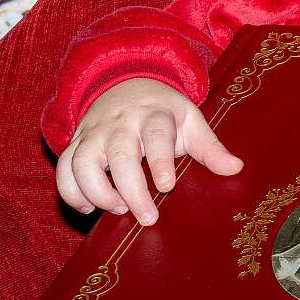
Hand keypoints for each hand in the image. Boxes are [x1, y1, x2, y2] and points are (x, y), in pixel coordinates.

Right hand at [55, 78, 242, 223]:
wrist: (124, 83)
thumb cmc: (163, 111)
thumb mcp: (190, 121)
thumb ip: (209, 147)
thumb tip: (235, 168)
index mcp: (153, 115)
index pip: (155, 135)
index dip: (159, 160)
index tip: (167, 186)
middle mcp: (120, 124)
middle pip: (118, 154)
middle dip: (130, 188)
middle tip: (147, 216)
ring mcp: (94, 134)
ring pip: (81, 162)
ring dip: (96, 191)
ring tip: (118, 209)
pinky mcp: (76, 144)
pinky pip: (64, 169)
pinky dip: (71, 192)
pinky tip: (89, 209)